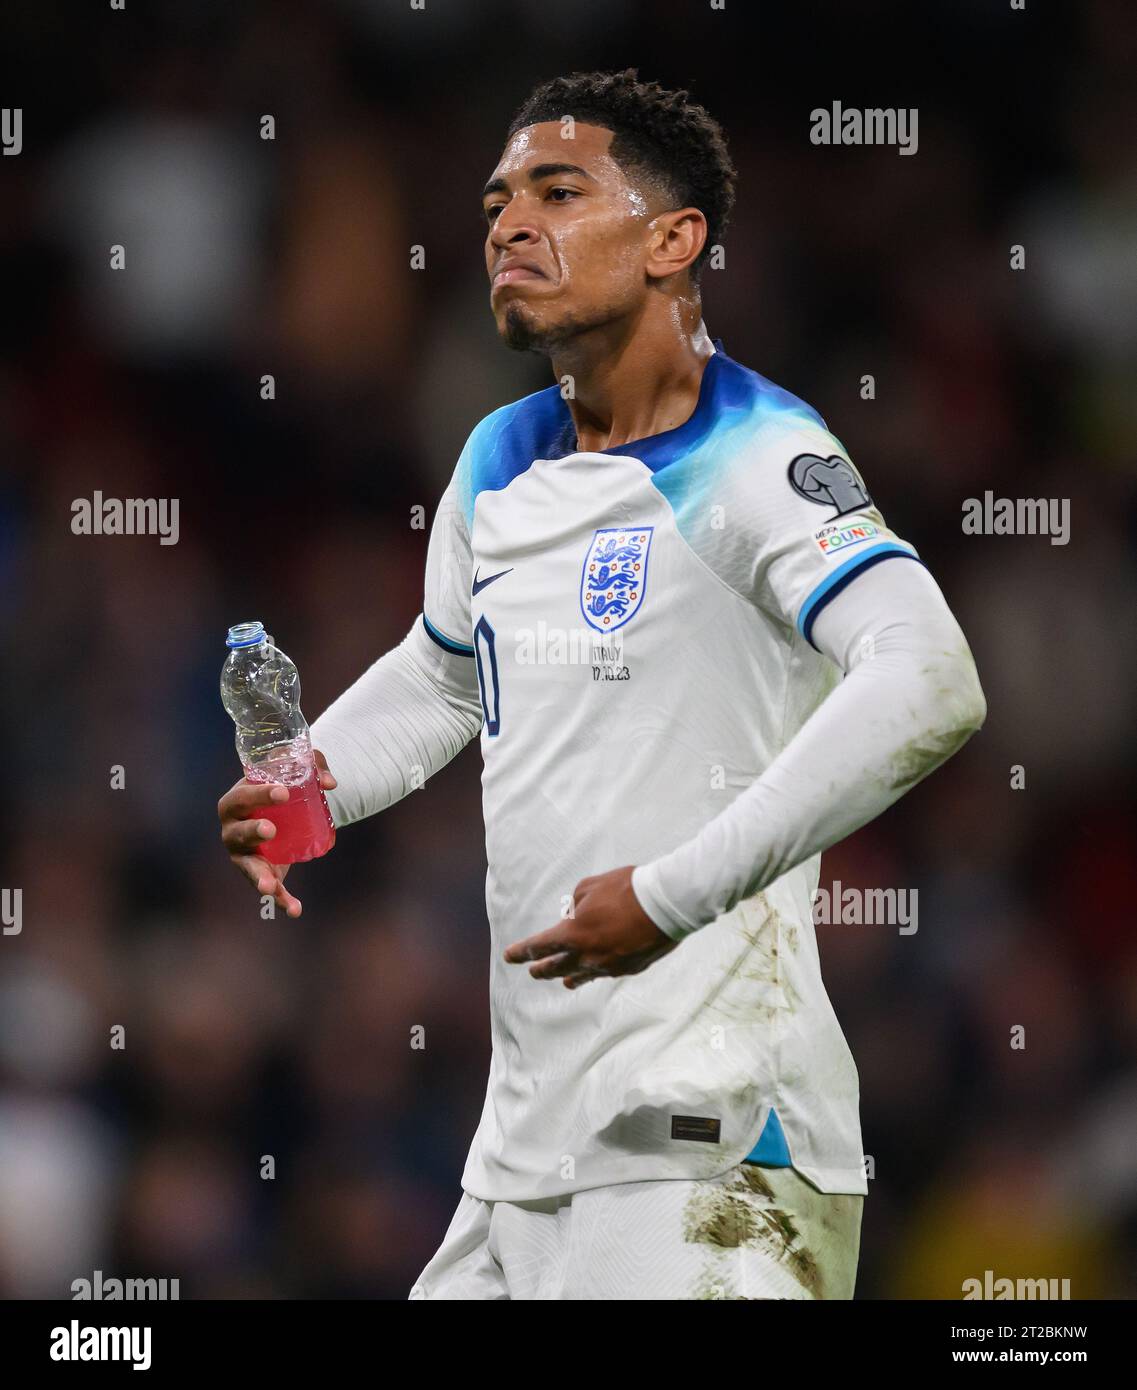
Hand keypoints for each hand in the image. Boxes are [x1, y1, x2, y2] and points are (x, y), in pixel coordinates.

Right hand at [217, 748, 336, 917]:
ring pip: (248, 867)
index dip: (260, 794)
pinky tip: (295, 909)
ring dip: (258, 877)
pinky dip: (281, 900)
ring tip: (269, 886)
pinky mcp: (260, 872)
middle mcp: (233, 830)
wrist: (281, 809)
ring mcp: (244, 855)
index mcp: (235, 801)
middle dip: (253, 831)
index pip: (243, 796)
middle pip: (239, 833)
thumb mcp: (298, 769)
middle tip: (271, 829)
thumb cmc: (283, 783)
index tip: (283, 792)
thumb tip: (330, 783)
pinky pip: (270, 887)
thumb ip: (314, 766)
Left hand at [504, 866, 676, 988]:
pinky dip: (596, 972)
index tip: (509, 956)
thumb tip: (574, 916)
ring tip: (562, 981)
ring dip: (568, 977)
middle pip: (557, 967)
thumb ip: (575, 904)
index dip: (522, 952)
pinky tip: (595, 972)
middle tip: (533, 971)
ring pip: (582, 975)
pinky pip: (605, 973)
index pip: (539, 947)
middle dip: (542, 969)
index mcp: (573, 933)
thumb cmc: (626, 889)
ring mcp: (609, 966)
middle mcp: (587, 955)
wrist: (665, 904)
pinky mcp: (628, 969)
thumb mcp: (590, 887)